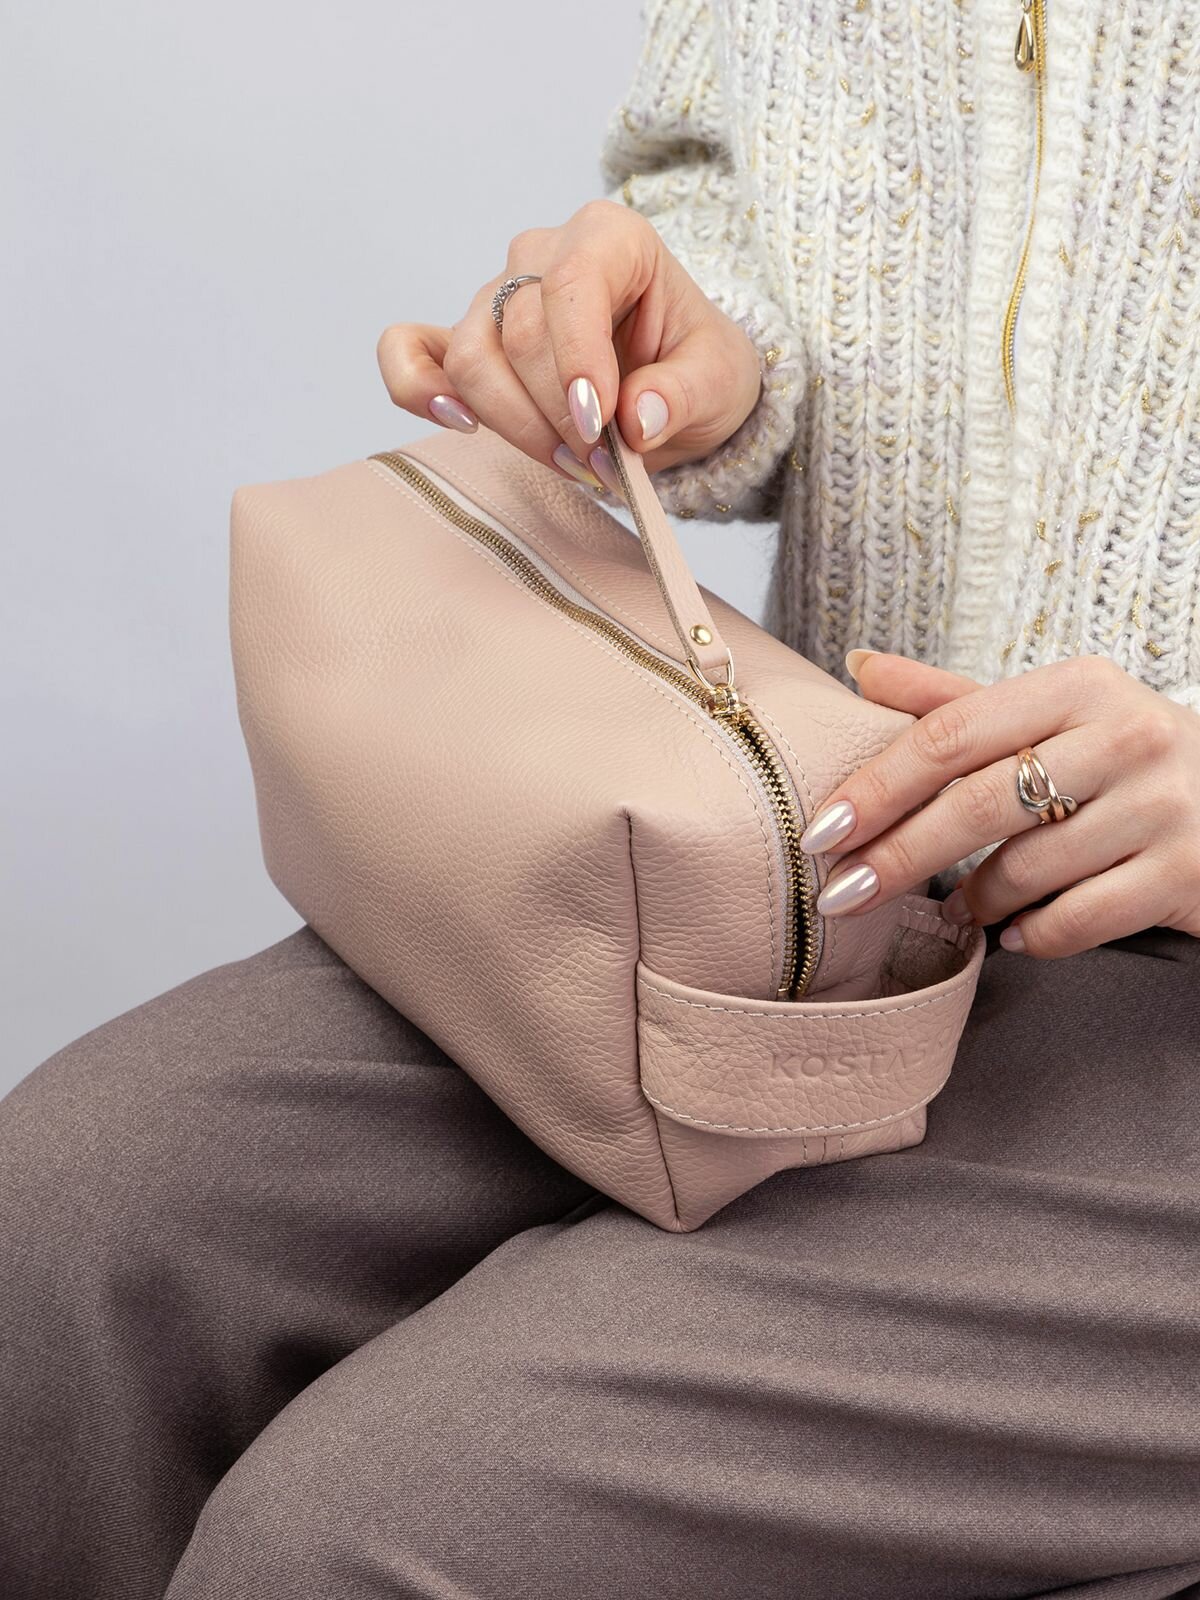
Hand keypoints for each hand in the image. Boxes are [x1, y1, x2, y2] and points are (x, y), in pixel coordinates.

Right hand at [375, 198, 762, 492]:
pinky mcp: (462, 341)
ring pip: (469, 359)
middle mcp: (541, 256)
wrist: (678, 384)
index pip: (571, 287)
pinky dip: (416, 387)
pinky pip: (407, 350)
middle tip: (603, 464)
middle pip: (516, 333)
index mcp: (609, 239)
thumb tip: (637, 420)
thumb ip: (684, 394)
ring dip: (513, 423)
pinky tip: (459, 423)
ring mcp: (494, 297)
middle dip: (556, 413)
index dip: (577, 363)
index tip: (600, 428)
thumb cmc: (695, 367)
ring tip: (571, 461)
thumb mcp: (720, 379)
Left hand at [797, 652, 1199, 956]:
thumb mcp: (1051, 711)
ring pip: (1024, 870)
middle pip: (976, 804)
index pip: (950, 734)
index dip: (877, 785)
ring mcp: (1160, 808)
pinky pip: (1076, 921)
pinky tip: (1016, 935)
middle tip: (842, 893)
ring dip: (972, 900)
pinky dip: (1032, 934)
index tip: (821, 829)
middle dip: (896, 856)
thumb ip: (953, 698)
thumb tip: (859, 665)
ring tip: (955, 908)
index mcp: (1078, 687)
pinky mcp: (1184, 875)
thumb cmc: (1124, 758)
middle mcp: (1123, 738)